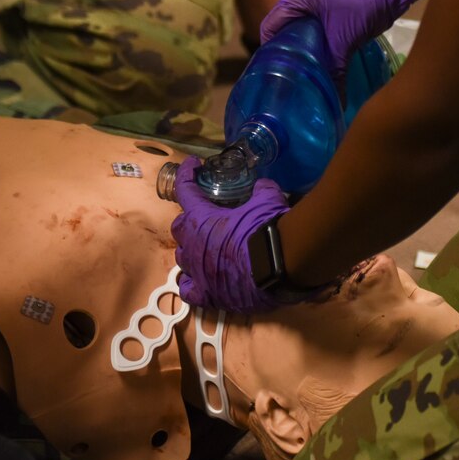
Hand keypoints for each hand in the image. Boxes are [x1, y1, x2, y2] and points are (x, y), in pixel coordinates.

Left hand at [171, 157, 289, 313]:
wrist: (279, 268)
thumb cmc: (268, 230)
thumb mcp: (267, 200)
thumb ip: (261, 190)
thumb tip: (263, 186)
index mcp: (201, 219)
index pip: (185, 191)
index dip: (186, 175)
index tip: (191, 164)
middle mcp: (193, 245)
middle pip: (179, 228)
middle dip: (189, 220)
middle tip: (205, 217)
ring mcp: (197, 271)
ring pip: (182, 258)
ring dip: (191, 249)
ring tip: (204, 247)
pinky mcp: (207, 294)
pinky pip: (188, 290)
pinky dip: (191, 283)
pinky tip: (198, 280)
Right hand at [260, 0, 440, 72]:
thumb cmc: (366, 7)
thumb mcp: (346, 42)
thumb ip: (336, 72)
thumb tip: (338, 105)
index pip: (270, 26)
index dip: (271, 51)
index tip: (276, 71)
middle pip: (281, 23)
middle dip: (285, 46)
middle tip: (289, 70)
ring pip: (294, 19)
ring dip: (297, 38)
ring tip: (300, 62)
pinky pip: (306, 13)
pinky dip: (308, 29)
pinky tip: (314, 47)